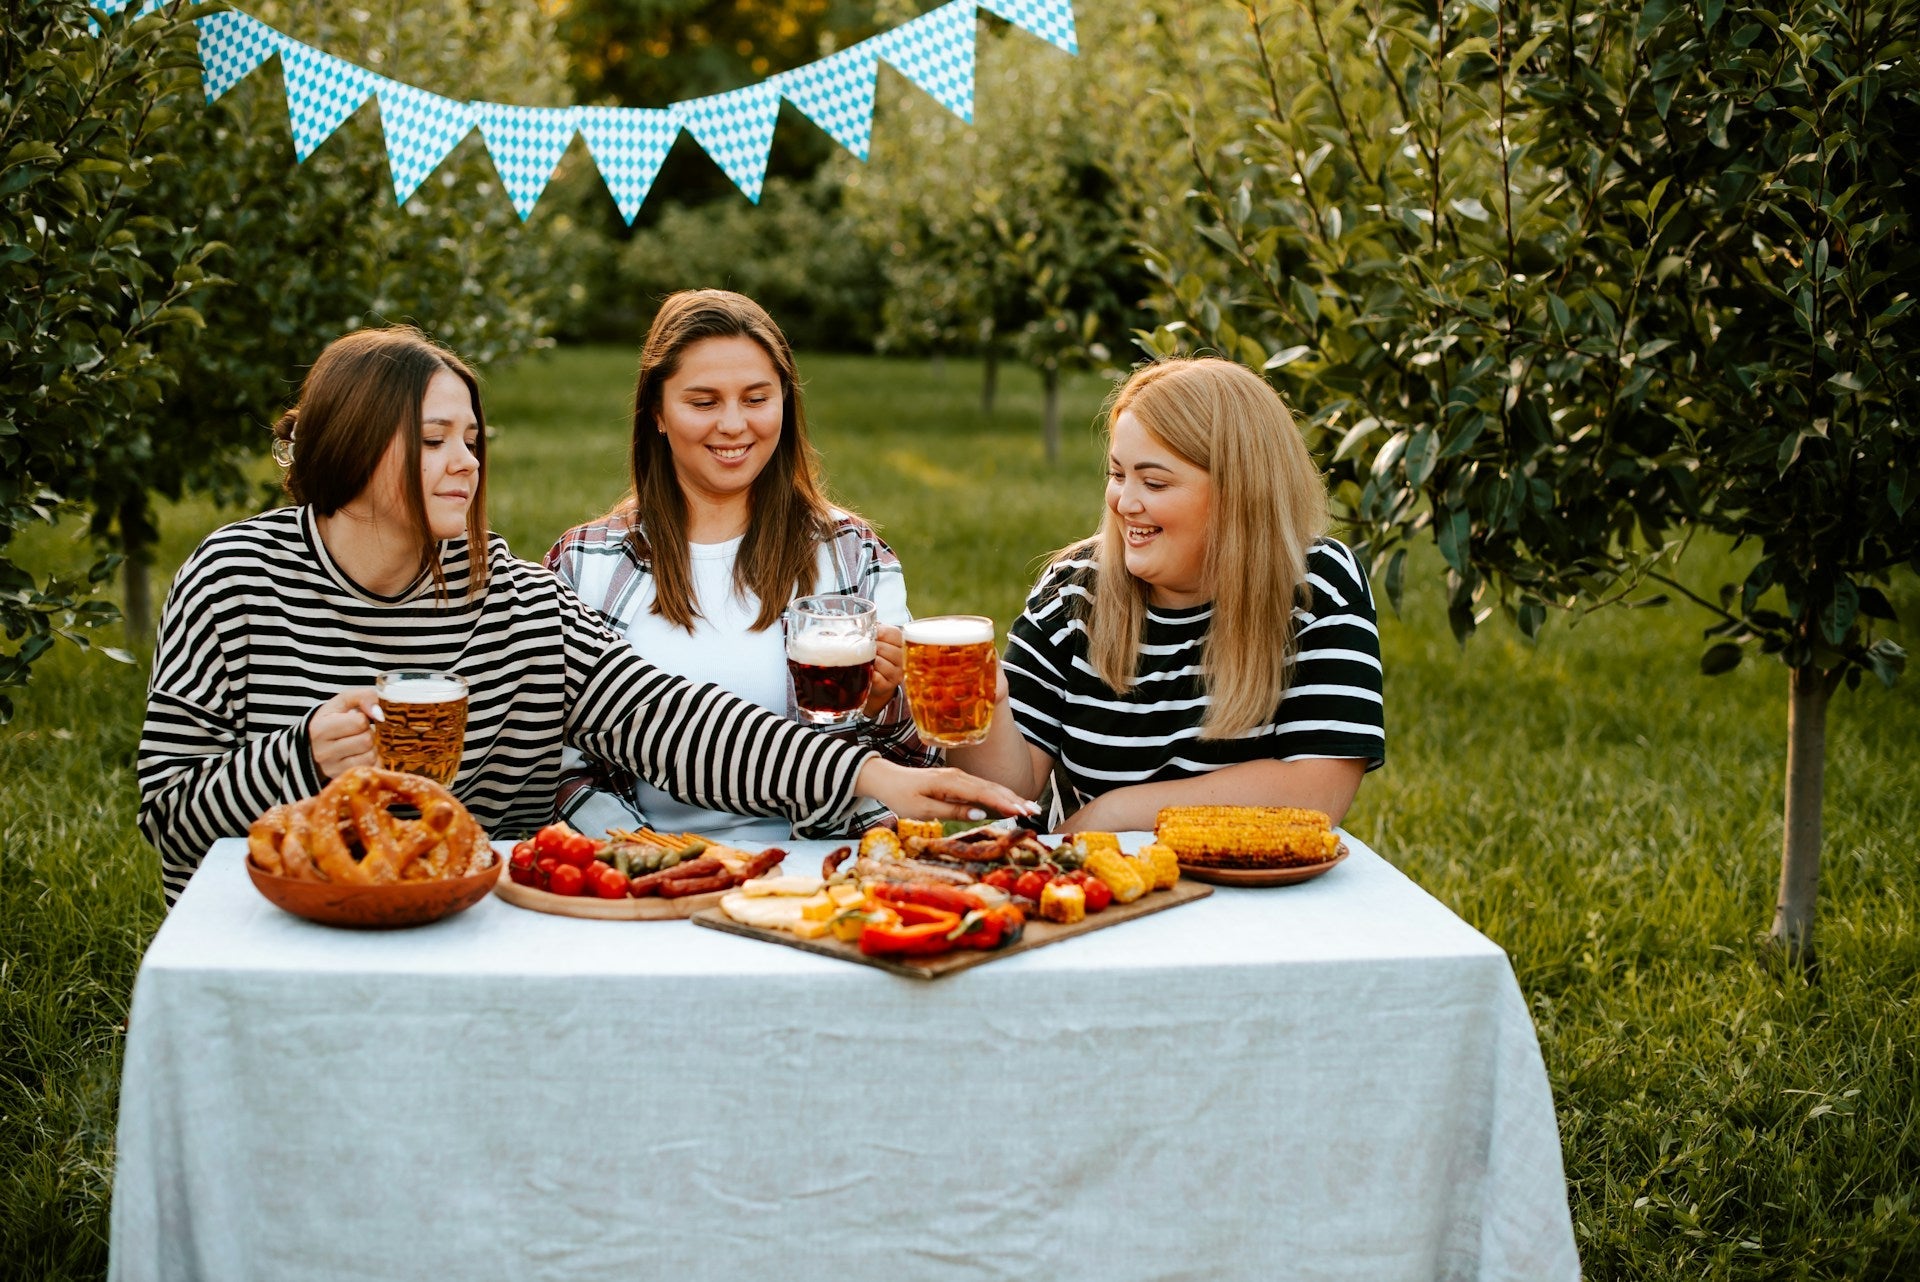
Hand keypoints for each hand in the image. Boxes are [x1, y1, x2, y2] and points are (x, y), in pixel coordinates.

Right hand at [309, 689, 380, 780]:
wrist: (313, 745)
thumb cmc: (331, 721)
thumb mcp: (341, 703)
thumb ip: (362, 696)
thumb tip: (379, 713)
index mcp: (320, 729)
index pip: (359, 722)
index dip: (364, 718)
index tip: (357, 719)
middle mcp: (323, 752)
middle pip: (366, 740)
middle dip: (368, 733)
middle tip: (359, 732)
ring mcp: (332, 768)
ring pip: (370, 756)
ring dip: (371, 748)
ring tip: (359, 743)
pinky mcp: (341, 778)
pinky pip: (370, 768)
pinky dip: (371, 761)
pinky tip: (361, 755)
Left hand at [854, 758, 1039, 823]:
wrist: (887, 778)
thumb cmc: (901, 796)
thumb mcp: (922, 809)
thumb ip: (952, 810)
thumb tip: (980, 814)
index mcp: (950, 782)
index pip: (983, 793)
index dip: (1004, 803)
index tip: (1022, 812)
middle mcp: (959, 777)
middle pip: (992, 788)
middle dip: (1015, 799)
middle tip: (1036, 812)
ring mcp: (959, 777)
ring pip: (990, 787)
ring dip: (1011, 797)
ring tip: (1031, 808)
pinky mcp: (958, 781)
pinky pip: (983, 788)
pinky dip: (999, 795)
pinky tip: (1011, 802)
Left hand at [863, 624, 903, 717]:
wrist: (877, 681)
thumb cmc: (875, 656)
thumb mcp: (877, 640)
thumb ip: (873, 630)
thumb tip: (863, 620)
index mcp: (900, 642)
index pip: (893, 633)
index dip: (878, 633)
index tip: (869, 635)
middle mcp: (902, 658)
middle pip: (884, 648)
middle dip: (869, 647)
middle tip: (862, 649)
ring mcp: (896, 673)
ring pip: (879, 662)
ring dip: (868, 661)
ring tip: (864, 661)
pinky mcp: (888, 686)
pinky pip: (876, 677)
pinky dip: (868, 674)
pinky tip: (865, 672)